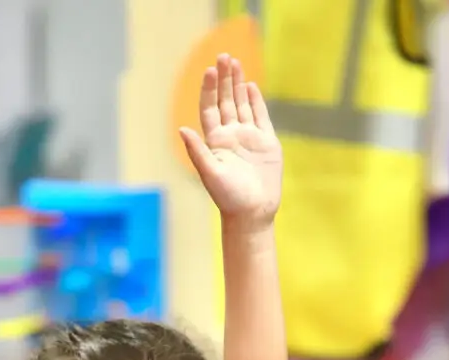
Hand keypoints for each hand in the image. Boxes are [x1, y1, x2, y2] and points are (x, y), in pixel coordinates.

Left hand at [180, 53, 281, 228]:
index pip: (209, 109)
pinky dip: (256, 101)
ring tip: (235, 62)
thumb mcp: (210, 173)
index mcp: (215, 142)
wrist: (252, 213)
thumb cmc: (228, 197)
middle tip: (224, 57)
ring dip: (238, 84)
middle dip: (224, 79)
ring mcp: (249, 138)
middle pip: (226, 101)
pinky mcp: (266, 143)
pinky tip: (251, 86)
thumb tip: (182, 129)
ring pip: (243, 105)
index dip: (208, 90)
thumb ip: (197, 151)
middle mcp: (230, 136)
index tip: (209, 71)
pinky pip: (260, 117)